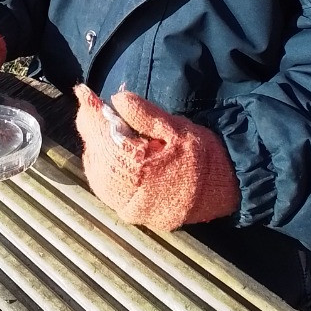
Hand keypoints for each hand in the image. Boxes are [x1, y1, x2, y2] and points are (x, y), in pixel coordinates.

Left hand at [74, 85, 239, 231]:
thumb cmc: (202, 154)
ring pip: (98, 177)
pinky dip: (103, 171)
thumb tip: (116, 100)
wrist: (227, 188)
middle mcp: (130, 196)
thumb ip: (144, 115)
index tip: (83, 94)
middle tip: (93, 110)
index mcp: (140, 171)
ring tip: (102, 130)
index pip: (103, 139)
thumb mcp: (177, 127)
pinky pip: (108, 192)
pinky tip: (109, 156)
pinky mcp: (136, 216)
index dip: (91, 114)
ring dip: (95, 151)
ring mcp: (132, 209)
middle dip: (92, 131)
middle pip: (96, 158)